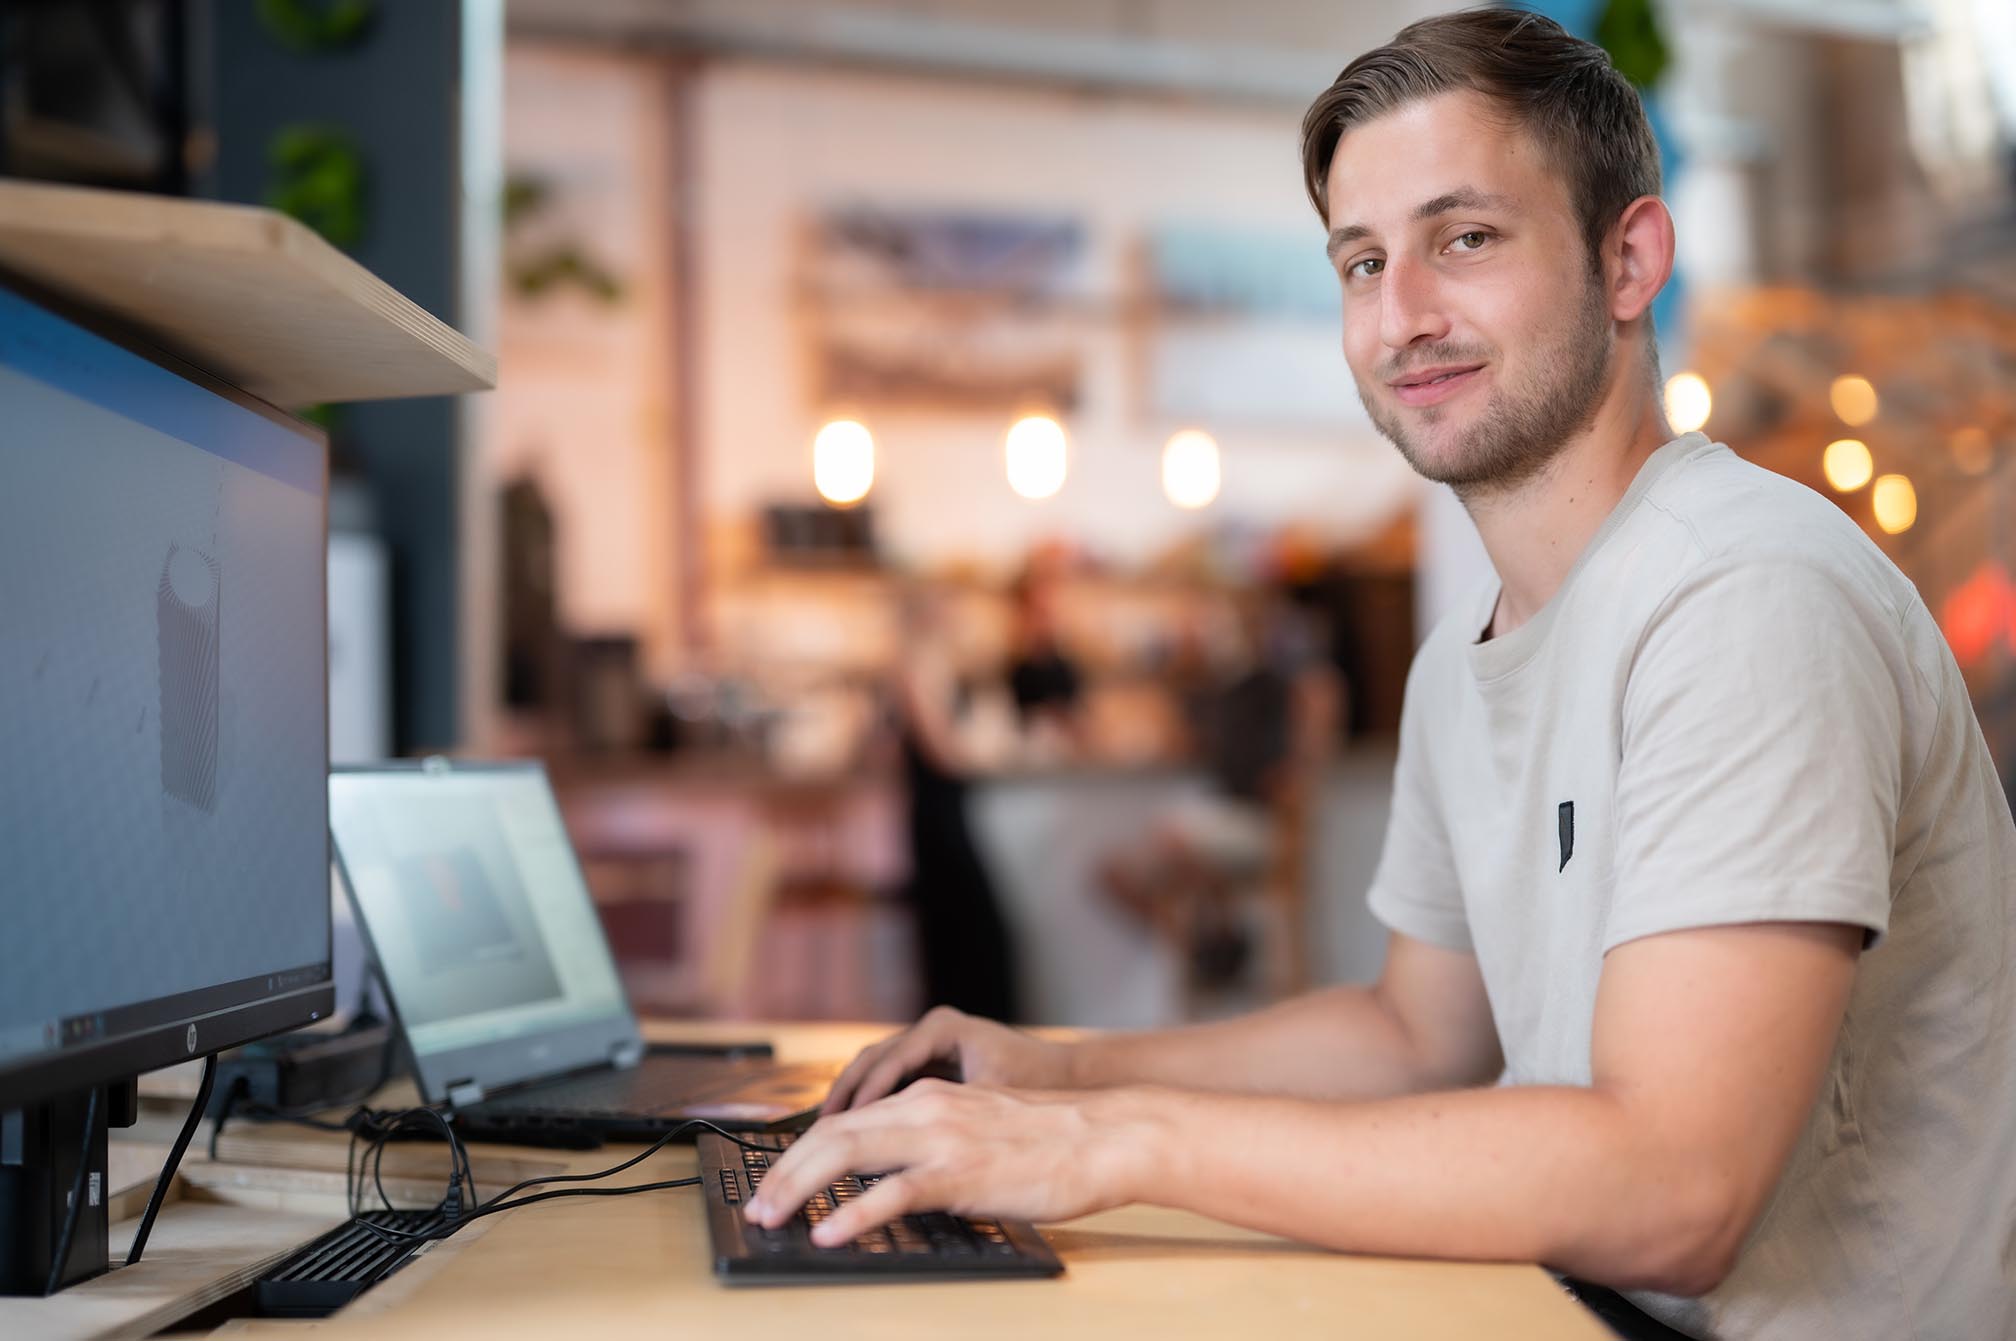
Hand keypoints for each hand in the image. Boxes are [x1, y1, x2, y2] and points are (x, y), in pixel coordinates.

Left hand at [744, 1080, 1153, 1246]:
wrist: (1106, 1136)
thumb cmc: (1053, 1142)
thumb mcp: (979, 1129)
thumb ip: (935, 1144)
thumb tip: (897, 1179)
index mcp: (927, 1098)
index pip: (844, 1120)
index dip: (800, 1152)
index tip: (774, 1182)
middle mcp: (925, 1108)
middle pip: (832, 1133)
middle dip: (783, 1171)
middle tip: (757, 1207)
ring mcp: (941, 1137)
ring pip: (847, 1153)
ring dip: (799, 1187)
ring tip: (772, 1217)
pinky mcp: (961, 1172)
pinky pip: (893, 1192)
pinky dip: (852, 1214)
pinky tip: (829, 1232)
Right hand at [819, 1006, 1074, 1114]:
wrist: (1070, 1078)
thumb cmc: (1038, 1088)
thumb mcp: (992, 1101)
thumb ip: (951, 1113)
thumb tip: (907, 1141)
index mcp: (942, 1028)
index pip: (889, 1060)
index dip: (863, 1096)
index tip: (841, 1127)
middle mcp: (930, 1030)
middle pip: (870, 1061)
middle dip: (843, 1097)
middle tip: (816, 1134)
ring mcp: (928, 1044)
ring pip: (873, 1070)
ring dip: (850, 1101)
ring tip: (823, 1137)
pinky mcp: (930, 1064)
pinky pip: (888, 1082)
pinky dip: (870, 1105)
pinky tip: (853, 1135)